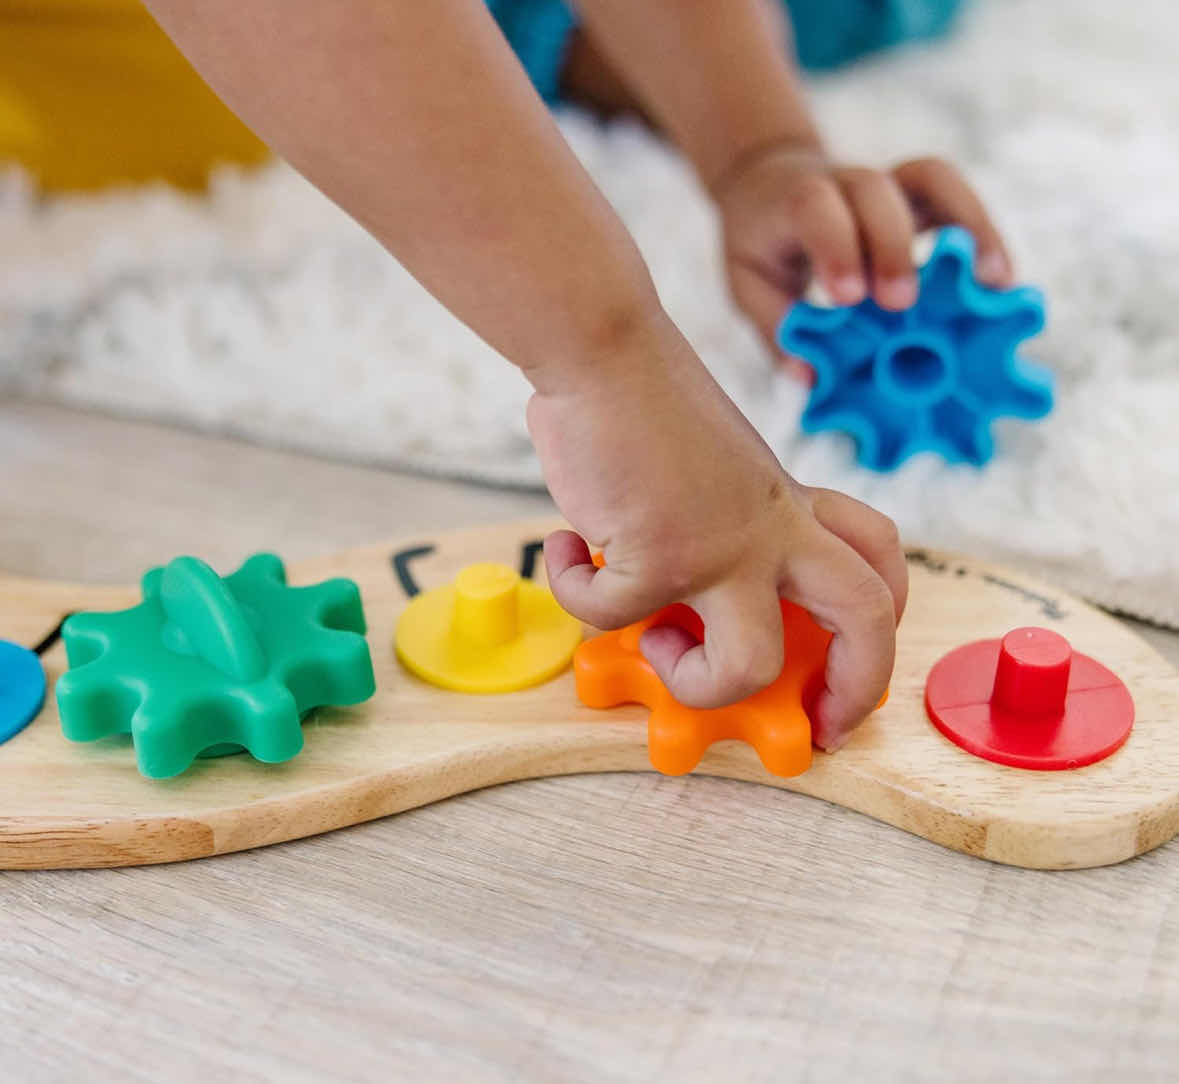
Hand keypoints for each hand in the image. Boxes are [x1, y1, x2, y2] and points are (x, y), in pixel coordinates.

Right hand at [529, 313, 906, 748]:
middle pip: (865, 617)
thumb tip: (674, 582)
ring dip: (695, 682)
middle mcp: (772, 529)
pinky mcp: (656, 555)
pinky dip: (575, 592)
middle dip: (857, 689)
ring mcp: (720, 547)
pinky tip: (565, 549)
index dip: (882, 625)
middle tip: (820, 726)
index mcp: (790, 504)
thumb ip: (719, 520)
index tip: (848, 670)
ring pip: (747, 665)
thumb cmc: (643, 399)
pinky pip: (612, 616)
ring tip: (656, 642)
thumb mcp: (714, 466)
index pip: (878, 559)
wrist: (604, 349)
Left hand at [714, 144, 1012, 370]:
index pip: (815, 208)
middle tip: (902, 303)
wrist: (769, 182)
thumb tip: (809, 381)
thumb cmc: (762, 243)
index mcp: (794, 201)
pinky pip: (957, 196)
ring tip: (992, 284)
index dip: (835, 247)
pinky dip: (983, 232)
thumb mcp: (749, 284)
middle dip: (893, 246)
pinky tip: (1000, 280)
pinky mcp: (919, 191)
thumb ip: (775, 329)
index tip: (848, 298)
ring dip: (968, 225)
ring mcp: (887, 180)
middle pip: (875, 189)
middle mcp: (844, 181)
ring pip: (932, 177)